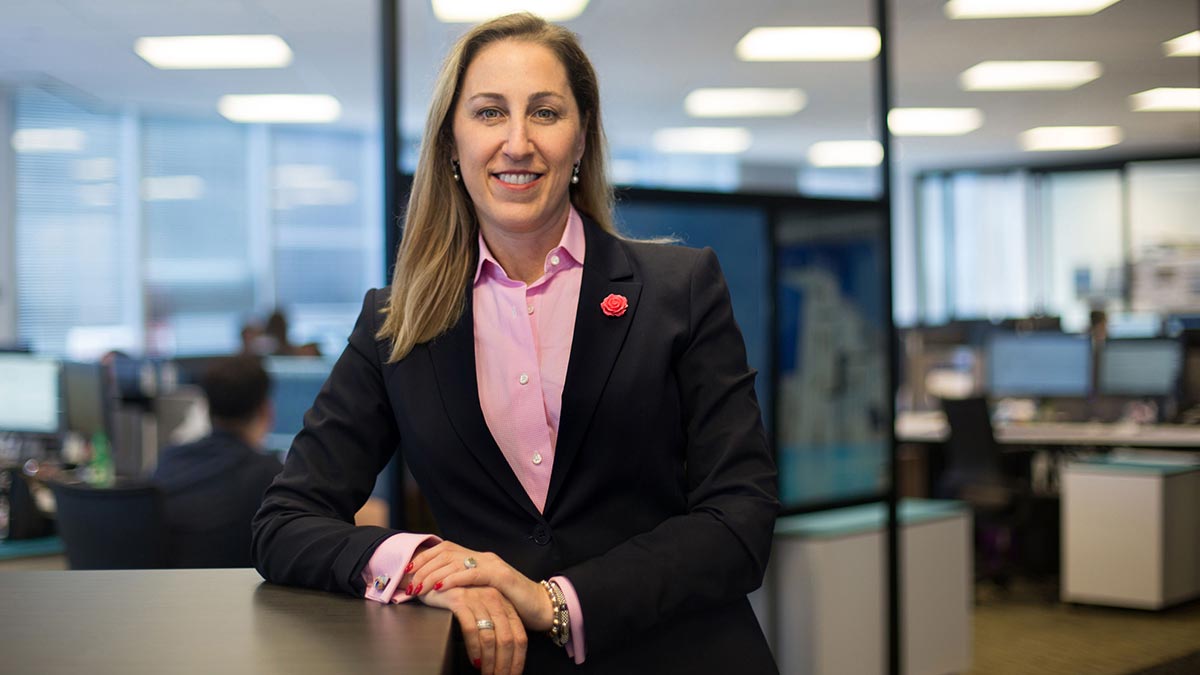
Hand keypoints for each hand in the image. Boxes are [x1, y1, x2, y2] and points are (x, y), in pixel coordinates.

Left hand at [410, 541, 552, 631]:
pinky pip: (473, 573)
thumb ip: (463, 587)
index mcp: (477, 558)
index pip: (444, 549)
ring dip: (433, 575)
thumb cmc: (510, 603)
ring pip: (455, 561)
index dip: (423, 557)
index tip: (407, 570)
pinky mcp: (501, 576)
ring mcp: (493, 564)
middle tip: (409, 582)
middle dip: (423, 567)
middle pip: (445, 553)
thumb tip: (434, 591)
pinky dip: (455, 579)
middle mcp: (483, 557)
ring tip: (420, 587)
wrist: (541, 607)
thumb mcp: (481, 592)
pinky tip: (442, 587)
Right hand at [419, 586, 526, 674]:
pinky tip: (474, 660)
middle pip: (507, 639)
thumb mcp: (485, 609)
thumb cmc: (462, 596)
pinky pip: (471, 629)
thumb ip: (496, 626)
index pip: (519, 636)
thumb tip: (503, 657)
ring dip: (489, 661)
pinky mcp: (460, 599)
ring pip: (490, 637)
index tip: (513, 674)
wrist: (437, 575)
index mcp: (505, 603)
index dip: (518, 659)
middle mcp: (495, 599)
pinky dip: (474, 648)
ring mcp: (478, 598)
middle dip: (504, 664)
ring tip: (486, 674)